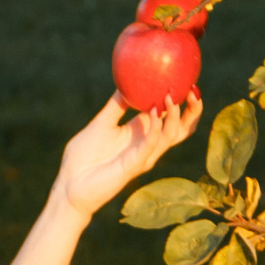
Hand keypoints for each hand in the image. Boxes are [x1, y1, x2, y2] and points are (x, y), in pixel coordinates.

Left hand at [52, 93, 199, 218]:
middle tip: (194, 91)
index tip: (187, 81)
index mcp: (142, 133)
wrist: (70, 183)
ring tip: (170, 97)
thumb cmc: (84, 156)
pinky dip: (155, 128)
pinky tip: (154, 112)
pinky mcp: (133, 165)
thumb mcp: (102, 122)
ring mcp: (143, 156)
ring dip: (173, 116)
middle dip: (192, 111)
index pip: (170, 117)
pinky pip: (150, 146)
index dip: (183, 102)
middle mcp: (148, 145)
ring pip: (170, 136)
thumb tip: (126, 81)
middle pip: (181, 129)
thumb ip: (116, 104)